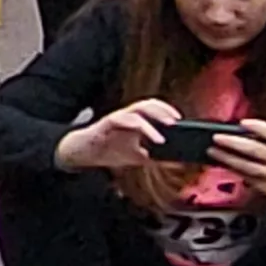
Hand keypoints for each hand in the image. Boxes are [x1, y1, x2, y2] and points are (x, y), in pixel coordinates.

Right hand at [56, 98, 180, 175]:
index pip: (153, 108)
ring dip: (152, 118)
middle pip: (147, 104)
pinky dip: (136, 126)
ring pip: (136, 109)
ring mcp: (116, 118)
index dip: (167, 110)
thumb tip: (177, 161)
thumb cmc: (110, 151)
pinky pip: (121, 119)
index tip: (181, 120)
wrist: (84, 153)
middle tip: (176, 122)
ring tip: (165, 132)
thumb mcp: (137, 157)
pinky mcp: (106, 124)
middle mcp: (127, 116)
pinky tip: (145, 134)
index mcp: (135, 121)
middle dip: (162, 110)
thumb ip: (155, 157)